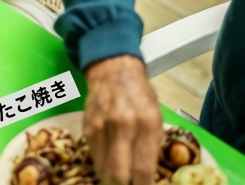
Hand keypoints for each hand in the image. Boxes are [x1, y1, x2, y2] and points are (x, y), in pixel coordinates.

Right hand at [82, 55, 162, 184]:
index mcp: (147, 124)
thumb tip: (147, 177)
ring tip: (121, 177)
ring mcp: (101, 128)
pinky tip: (111, 161)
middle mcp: (123, 126)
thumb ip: (152, 146)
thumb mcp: (156, 118)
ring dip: (112, 179)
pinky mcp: (87, 129)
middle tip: (130, 184)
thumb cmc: (140, 96)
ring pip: (103, 170)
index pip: (142, 169)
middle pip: (118, 175)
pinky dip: (103, 165)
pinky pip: (94, 158)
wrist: (114, 71)